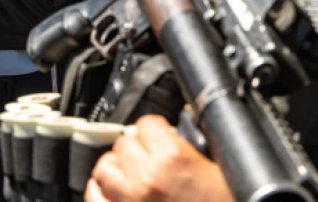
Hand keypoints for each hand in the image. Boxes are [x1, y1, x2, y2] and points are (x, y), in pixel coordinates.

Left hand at [87, 115, 233, 201]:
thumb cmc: (223, 201)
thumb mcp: (217, 166)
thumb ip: (194, 143)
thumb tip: (179, 127)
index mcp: (172, 158)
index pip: (146, 123)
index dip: (155, 129)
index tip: (161, 136)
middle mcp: (146, 177)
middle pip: (123, 142)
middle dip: (137, 147)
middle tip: (151, 157)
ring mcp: (129, 199)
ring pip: (104, 168)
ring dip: (117, 167)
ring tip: (132, 172)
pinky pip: (94, 197)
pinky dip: (101, 191)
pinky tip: (114, 190)